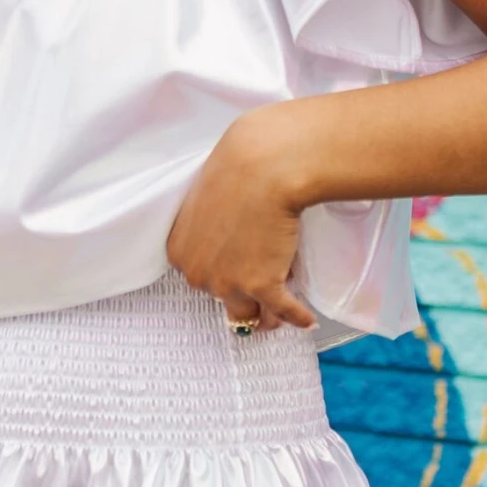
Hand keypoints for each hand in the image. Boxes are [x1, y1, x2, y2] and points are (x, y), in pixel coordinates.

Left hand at [166, 108, 316, 332]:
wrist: (264, 166)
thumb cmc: (238, 168)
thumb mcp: (206, 197)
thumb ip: (210, 224)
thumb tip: (231, 238)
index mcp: (180, 251)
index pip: (200, 277)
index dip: (222, 276)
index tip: (237, 277)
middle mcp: (198, 274)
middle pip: (222, 299)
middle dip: (242, 296)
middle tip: (259, 295)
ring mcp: (229, 283)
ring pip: (249, 315)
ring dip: (265, 316)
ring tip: (277, 317)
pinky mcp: (262, 286)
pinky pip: (282, 311)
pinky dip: (296, 317)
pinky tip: (306, 321)